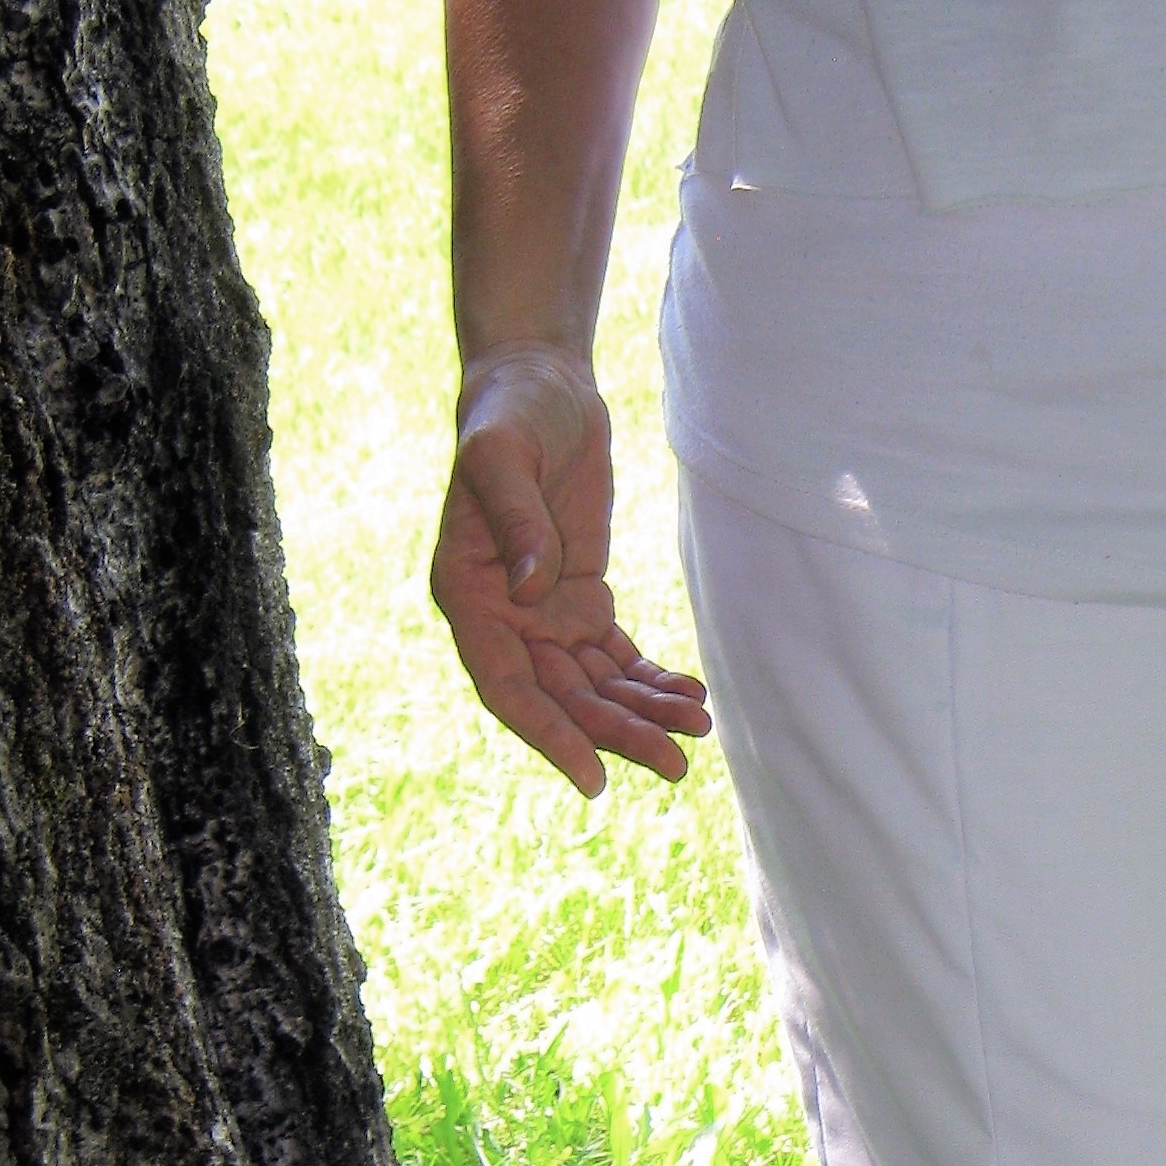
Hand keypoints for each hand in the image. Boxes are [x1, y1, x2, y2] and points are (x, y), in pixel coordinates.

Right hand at [430, 345, 711, 798]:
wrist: (538, 389)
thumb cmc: (509, 415)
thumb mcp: (503, 455)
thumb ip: (514, 520)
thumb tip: (532, 592)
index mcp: (466, 595)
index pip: (506, 685)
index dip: (549, 734)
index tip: (593, 777)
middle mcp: (502, 619)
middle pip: (562, 697)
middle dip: (617, 733)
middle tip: (676, 764)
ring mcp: (543, 615)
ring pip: (595, 686)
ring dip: (644, 713)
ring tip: (699, 730)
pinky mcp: (581, 601)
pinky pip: (617, 658)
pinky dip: (652, 681)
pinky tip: (691, 695)